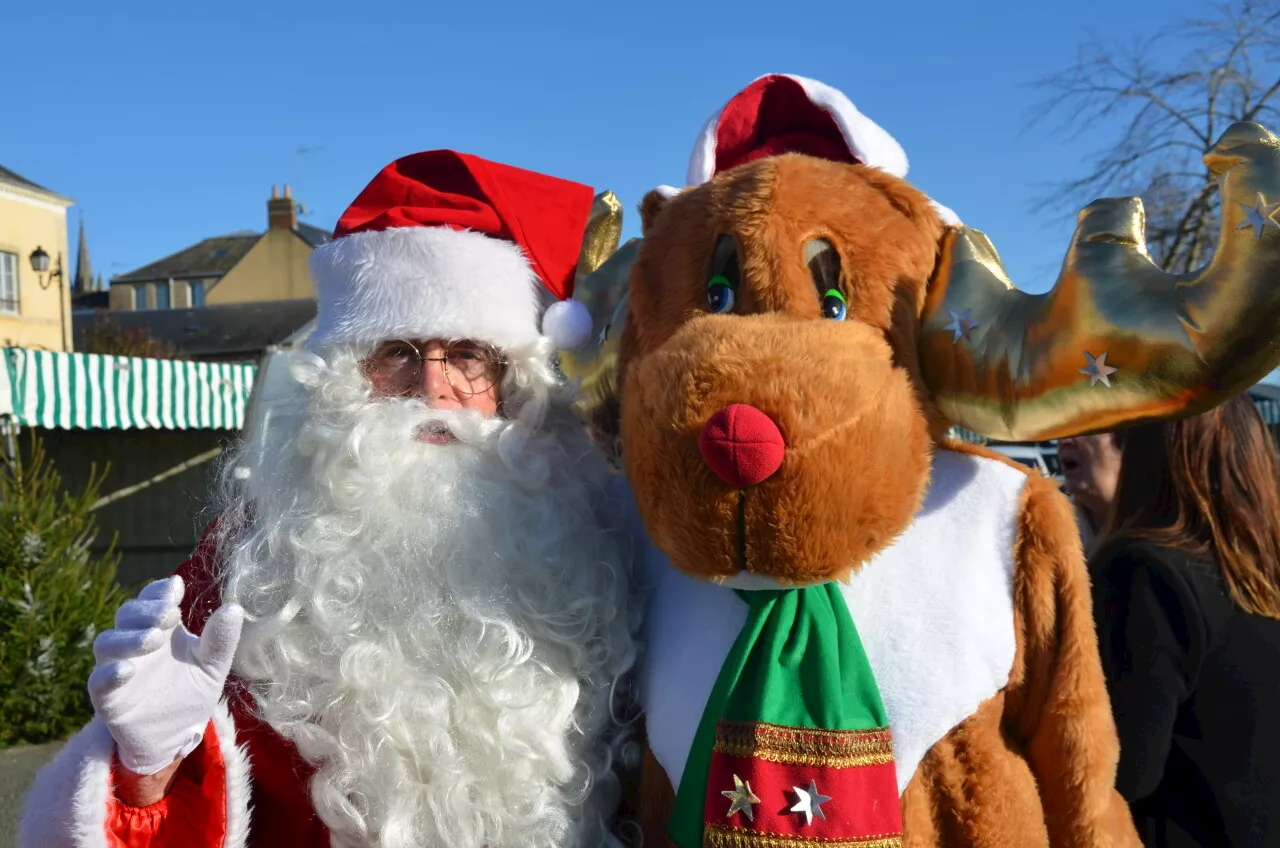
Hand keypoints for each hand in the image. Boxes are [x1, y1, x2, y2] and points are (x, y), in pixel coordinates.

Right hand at [88, 576, 242, 775]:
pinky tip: (127, 670)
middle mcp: (135, 643)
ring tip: (154, 638)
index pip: (152, 599)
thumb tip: (234, 608)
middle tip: (170, 615)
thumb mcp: (213, 666)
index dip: (159, 591)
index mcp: (161, 629)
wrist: (177, 735)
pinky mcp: (107, 698)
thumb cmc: (191, 692)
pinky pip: (98, 681)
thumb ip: (220, 640)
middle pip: (127, 615)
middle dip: (146, 610)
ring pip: (107, 643)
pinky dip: (109, 673)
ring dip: (129, 638)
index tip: (175, 589)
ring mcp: (118, 668)